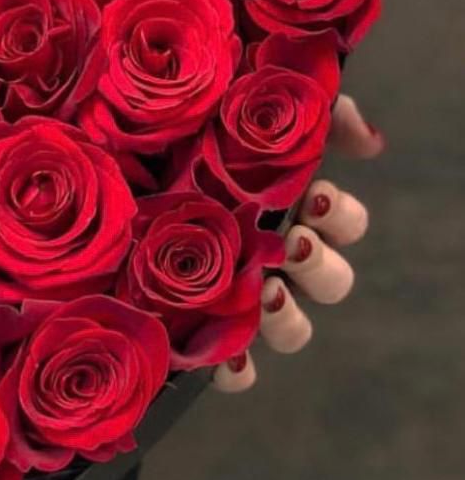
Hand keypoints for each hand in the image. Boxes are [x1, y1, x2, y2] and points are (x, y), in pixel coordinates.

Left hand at [211, 94, 382, 391]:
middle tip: (293, 245)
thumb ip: (310, 116)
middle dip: (320, 267)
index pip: (343, 224)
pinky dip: (239, 370)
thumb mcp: (246, 109)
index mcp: (289, 210)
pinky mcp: (200, 325)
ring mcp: (239, 295)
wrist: (110, 158)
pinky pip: (234, 367)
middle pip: (329, 281)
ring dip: (288, 319)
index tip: (315, 198)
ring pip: (291, 330)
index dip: (341, 218)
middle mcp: (273, 258)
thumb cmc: (186, 135)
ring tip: (265, 292)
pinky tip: (228, 359)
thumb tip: (370, 143)